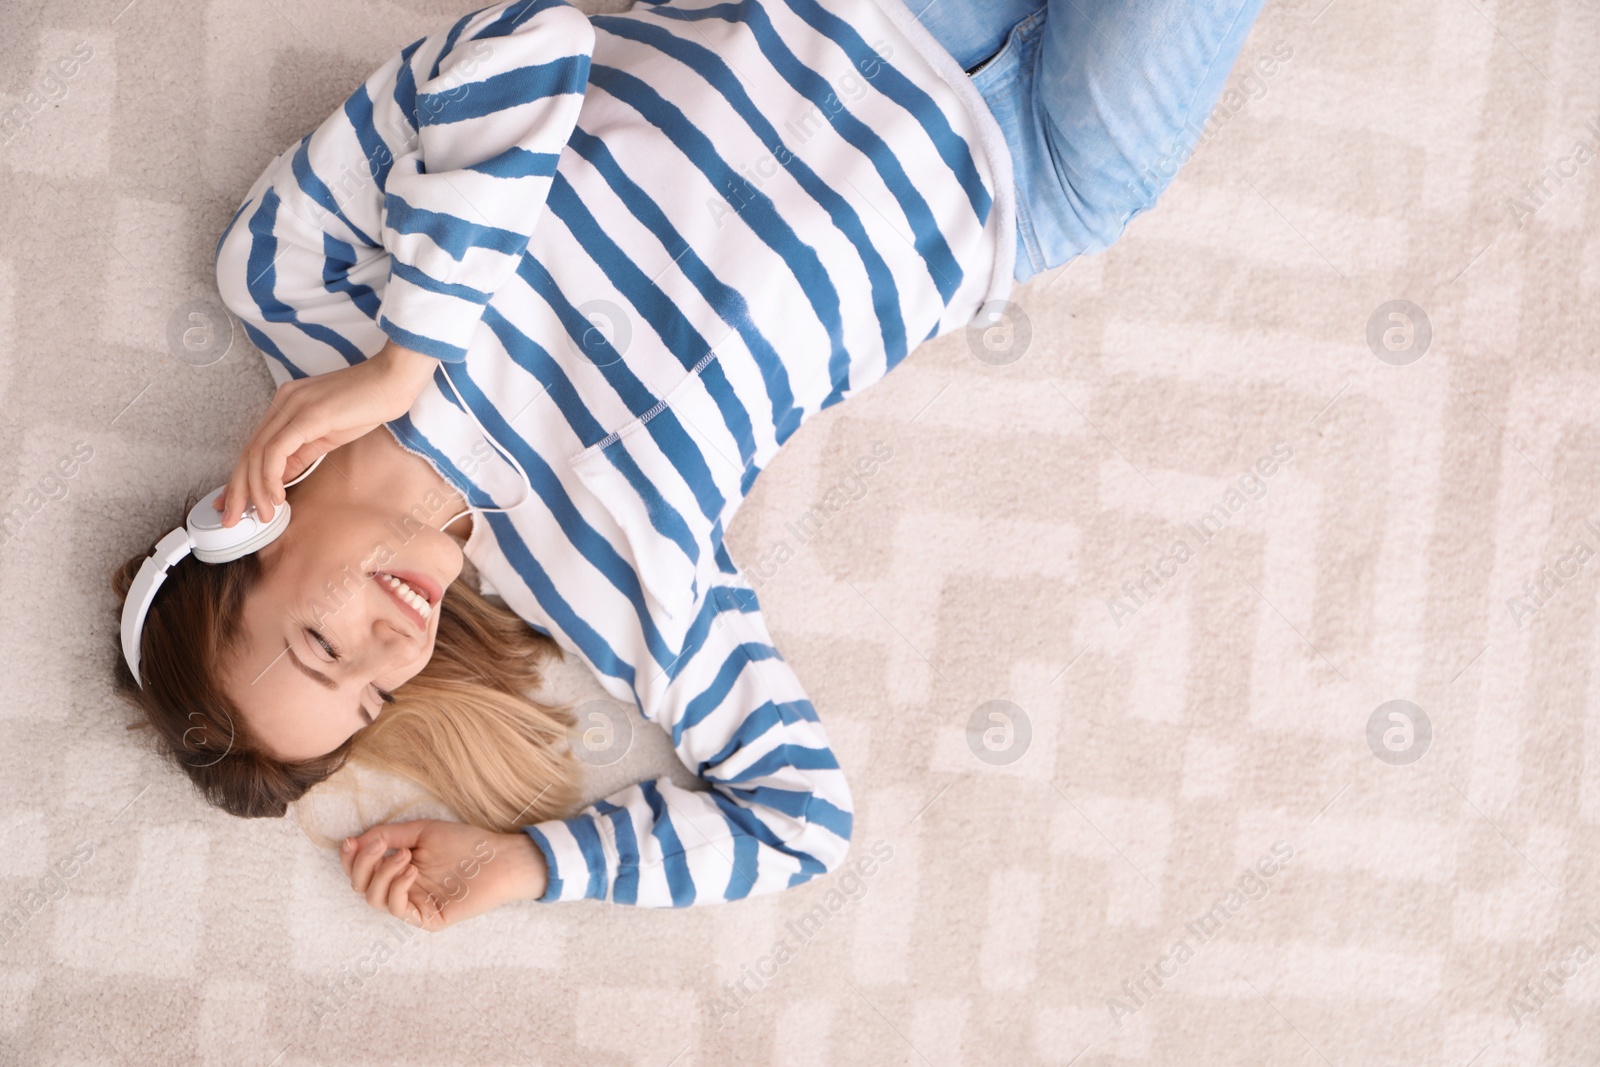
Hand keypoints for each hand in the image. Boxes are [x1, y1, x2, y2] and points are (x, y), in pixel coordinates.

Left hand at [213, 340, 440, 527]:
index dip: (240, 477)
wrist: (393, 381)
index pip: (254, 446)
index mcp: (286, 404)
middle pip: (248, 451)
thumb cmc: (369, 405)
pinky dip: (272, 477)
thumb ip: (302, 454)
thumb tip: (281, 478)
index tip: (233, 503)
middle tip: (230, 517)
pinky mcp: (308, 415)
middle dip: (237, 488)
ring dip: (256, 489)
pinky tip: (277, 496)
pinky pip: (277, 450)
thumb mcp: (328, 435)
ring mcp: (293, 406)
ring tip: (263, 514)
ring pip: (259, 453)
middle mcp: (282, 402)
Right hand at [339, 819, 548, 930]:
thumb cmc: (466, 844)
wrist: (500, 857)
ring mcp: (415, 906)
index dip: (350, 859)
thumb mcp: (421, 832)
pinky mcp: (428, 918)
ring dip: (382, 874)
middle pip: (361, 887)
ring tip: (405, 856)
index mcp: (399, 871)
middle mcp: (403, 890)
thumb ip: (389, 835)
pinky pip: (398, 909)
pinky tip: (413, 869)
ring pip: (375, 900)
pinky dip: (397, 887)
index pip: (362, 872)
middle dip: (362, 865)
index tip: (351, 841)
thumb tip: (357, 841)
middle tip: (378, 846)